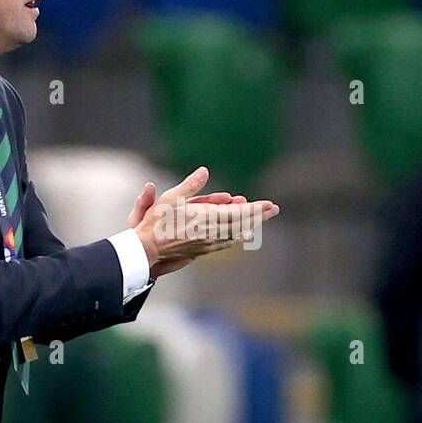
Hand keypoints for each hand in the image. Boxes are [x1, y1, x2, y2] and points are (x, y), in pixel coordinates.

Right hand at [132, 167, 279, 277]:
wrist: (148, 251)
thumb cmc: (156, 223)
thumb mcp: (170, 198)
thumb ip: (190, 185)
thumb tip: (205, 171)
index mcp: (206, 218)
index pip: (238, 213)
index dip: (256, 209)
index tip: (270, 205)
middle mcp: (211, 232)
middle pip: (242, 224)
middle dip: (259, 216)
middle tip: (274, 209)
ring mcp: (208, 243)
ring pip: (236, 234)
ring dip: (250, 225)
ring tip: (260, 219)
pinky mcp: (203, 250)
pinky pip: (226, 242)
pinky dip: (237, 235)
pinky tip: (242, 233)